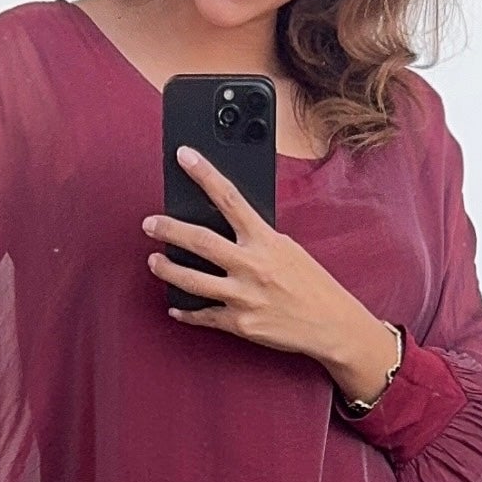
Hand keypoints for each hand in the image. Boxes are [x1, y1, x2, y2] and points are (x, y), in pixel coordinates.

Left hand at [143, 150, 399, 399]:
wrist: (332, 325)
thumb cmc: (313, 285)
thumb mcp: (289, 250)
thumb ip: (258, 239)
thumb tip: (226, 228)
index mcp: (266, 240)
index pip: (230, 198)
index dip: (205, 174)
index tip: (185, 156)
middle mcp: (252, 266)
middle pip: (199, 241)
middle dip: (169, 229)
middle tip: (149, 224)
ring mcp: (244, 296)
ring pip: (192, 280)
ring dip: (167, 269)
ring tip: (154, 262)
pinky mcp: (240, 324)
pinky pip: (203, 315)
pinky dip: (186, 312)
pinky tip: (176, 308)